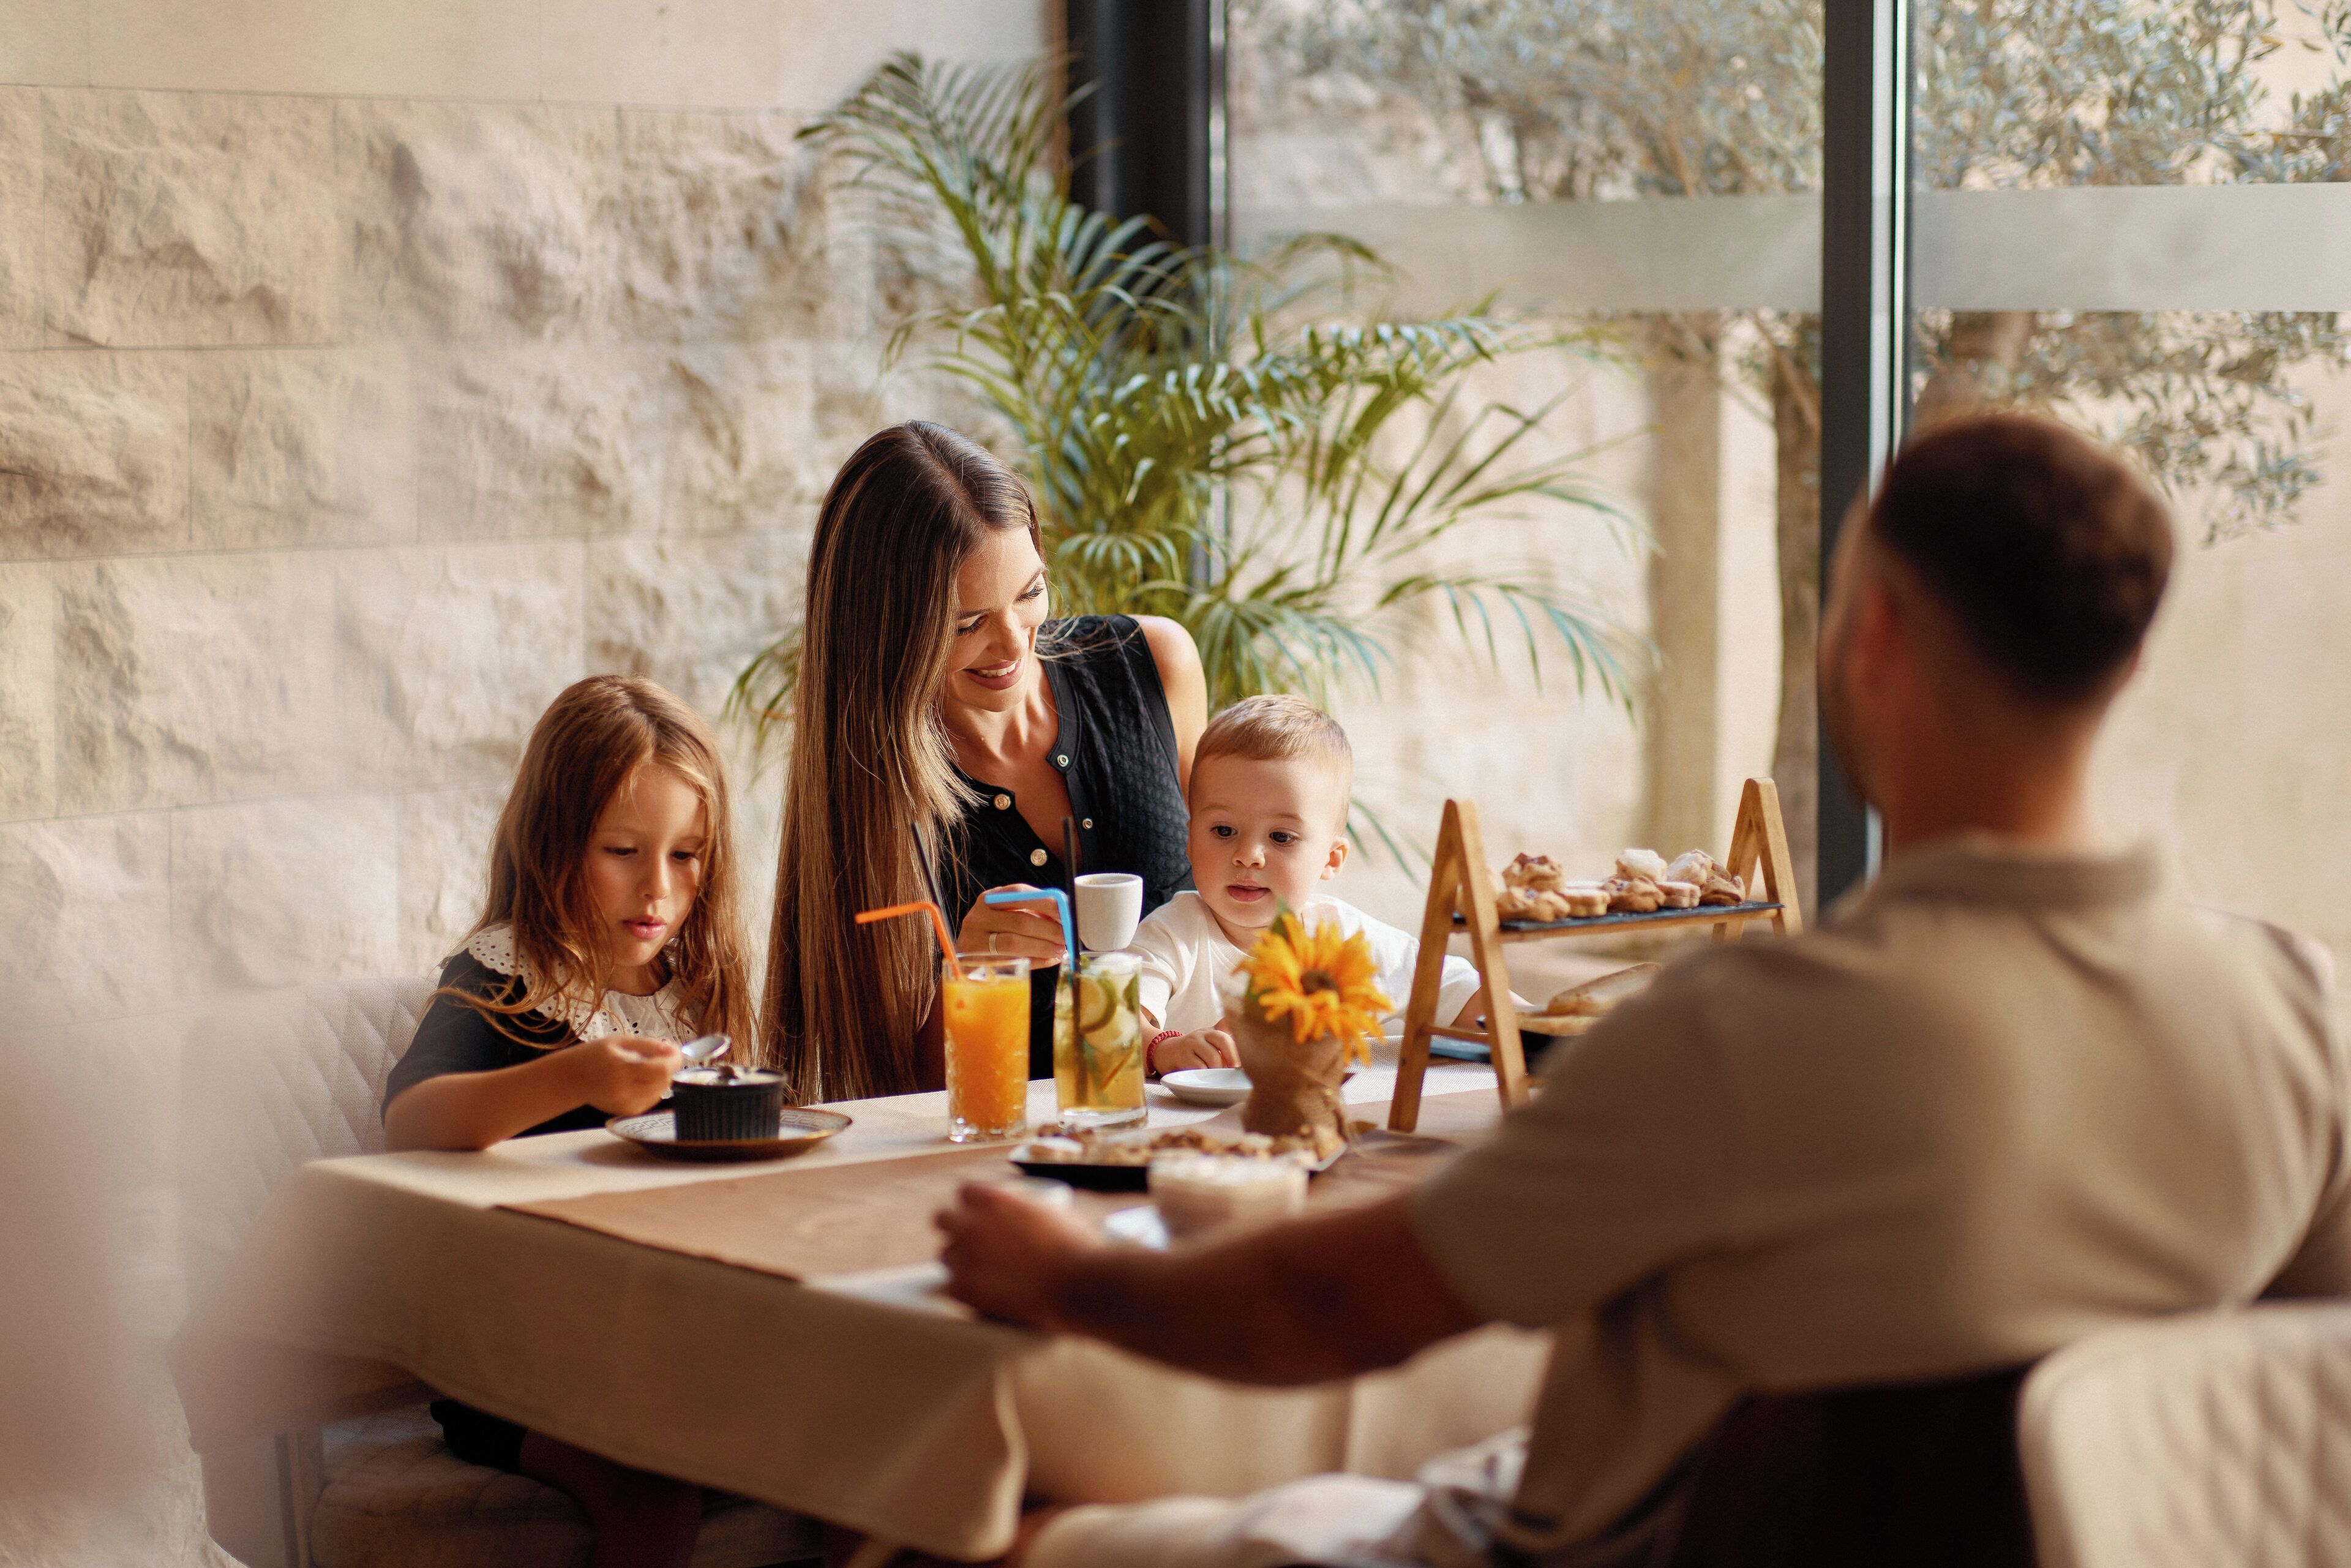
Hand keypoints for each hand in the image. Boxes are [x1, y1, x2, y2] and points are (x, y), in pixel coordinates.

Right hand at [567, 1035, 681, 1115]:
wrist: (571, 1080)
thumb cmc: (594, 1056)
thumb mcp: (620, 1041)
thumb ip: (648, 1045)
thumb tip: (674, 1050)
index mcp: (620, 1070)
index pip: (661, 1070)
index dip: (674, 1060)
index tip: (676, 1050)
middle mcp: (624, 1091)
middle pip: (664, 1081)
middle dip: (669, 1067)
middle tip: (661, 1055)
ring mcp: (626, 1105)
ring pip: (661, 1091)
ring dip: (662, 1077)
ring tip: (646, 1066)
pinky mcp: (628, 1112)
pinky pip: (652, 1098)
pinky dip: (653, 1087)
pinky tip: (640, 1079)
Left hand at [936, 1182, 1099, 1328]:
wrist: (1078, 1284)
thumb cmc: (1075, 1246)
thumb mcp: (1050, 1210)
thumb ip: (1026, 1206)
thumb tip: (1023, 1211)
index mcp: (992, 1199)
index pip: (964, 1191)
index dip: (973, 1203)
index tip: (981, 1213)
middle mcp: (971, 1224)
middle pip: (942, 1218)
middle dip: (955, 1227)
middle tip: (973, 1240)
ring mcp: (964, 1258)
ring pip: (945, 1254)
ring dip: (960, 1260)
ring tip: (983, 1272)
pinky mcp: (964, 1290)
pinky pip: (949, 1286)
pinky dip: (963, 1290)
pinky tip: (982, 1293)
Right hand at [957, 883, 1068, 965]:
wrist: (966, 959)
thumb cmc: (994, 934)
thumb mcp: (1006, 916)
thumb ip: (1030, 913)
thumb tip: (1063, 917)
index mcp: (989, 899)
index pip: (1019, 893)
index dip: (1045, 901)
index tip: (1065, 911)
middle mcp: (978, 917)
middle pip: (1020, 920)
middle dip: (1049, 929)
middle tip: (1066, 936)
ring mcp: (974, 941)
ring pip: (1014, 943)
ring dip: (1043, 947)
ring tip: (1060, 950)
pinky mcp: (977, 963)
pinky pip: (1011, 961)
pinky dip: (1035, 961)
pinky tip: (1048, 959)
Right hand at [1153, 1028, 1236, 1073]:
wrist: (1165, 1052)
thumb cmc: (1193, 1051)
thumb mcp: (1208, 1043)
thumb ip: (1225, 1042)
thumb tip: (1247, 1049)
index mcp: (1211, 1032)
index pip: (1228, 1028)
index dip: (1238, 1043)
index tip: (1243, 1058)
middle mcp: (1202, 1034)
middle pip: (1223, 1040)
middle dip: (1233, 1056)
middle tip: (1236, 1069)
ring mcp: (1191, 1043)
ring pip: (1213, 1058)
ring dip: (1218, 1070)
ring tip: (1217, 1076)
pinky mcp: (1182, 1056)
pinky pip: (1199, 1067)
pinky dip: (1205, 1075)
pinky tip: (1204, 1078)